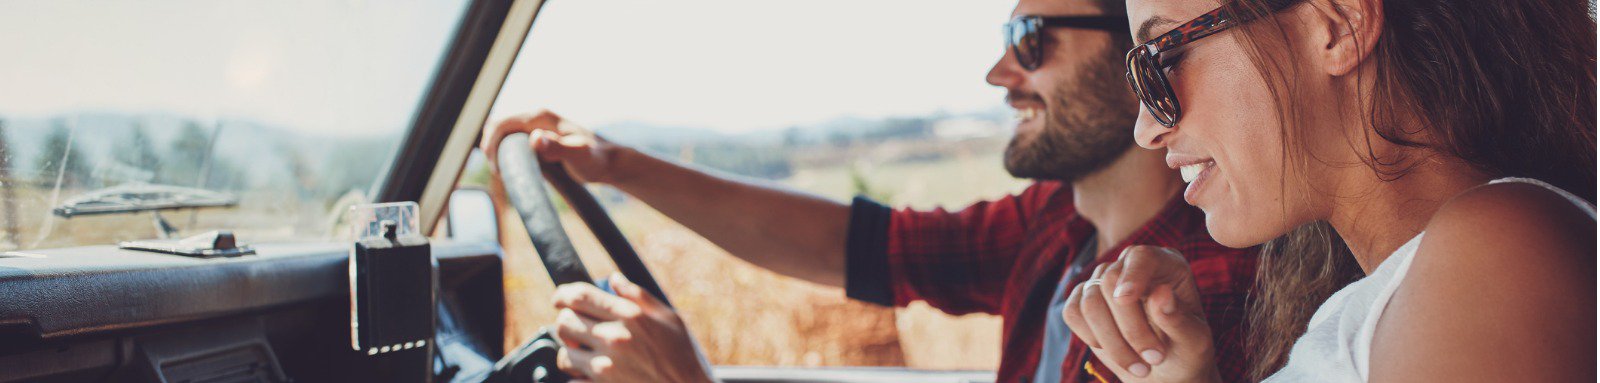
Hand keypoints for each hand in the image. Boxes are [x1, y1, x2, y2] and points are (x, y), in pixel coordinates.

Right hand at [480, 110, 622, 183]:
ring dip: (498, 151)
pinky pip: (513, 141)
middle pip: (498, 126)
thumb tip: (535, 139)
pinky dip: (507, 153)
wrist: (609, 161)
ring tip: (505, 172)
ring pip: (504, 134)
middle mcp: (536, 117)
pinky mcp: (538, 137)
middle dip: (492, 148)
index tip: (497, 168)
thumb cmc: (595, 160)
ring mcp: (536, 126)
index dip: (492, 144)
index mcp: (540, 116)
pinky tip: (515, 169)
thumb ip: (557, 147)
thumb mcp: (578, 156)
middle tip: (500, 172)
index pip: (502, 124)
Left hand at [551, 274, 713, 382]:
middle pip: (564, 322)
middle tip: (574, 329)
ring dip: (569, 353)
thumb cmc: (681, 357)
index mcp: (630, 316)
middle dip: (565, 323)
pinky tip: (590, 376)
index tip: (559, 299)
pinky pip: (572, 381)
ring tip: (583, 354)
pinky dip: (577, 378)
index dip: (562, 295)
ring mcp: (605, 367)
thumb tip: (614, 279)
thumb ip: (638, 296)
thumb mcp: (669, 318)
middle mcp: (614, 339)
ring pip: (563, 355)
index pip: (580, 297)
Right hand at [1062, 246, 1220, 382]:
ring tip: (1140, 367)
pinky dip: (1091, 337)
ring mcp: (1104, 282)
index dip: (1133, 275)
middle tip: (1154, 358)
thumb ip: (1179, 319)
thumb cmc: (1184, 352)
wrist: (1164, 372)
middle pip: (1110, 281)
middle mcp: (1132, 267)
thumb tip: (1161, 293)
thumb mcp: (1194, 341)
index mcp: (1166, 265)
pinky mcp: (1083, 301)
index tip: (1126, 299)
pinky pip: (1073, 313)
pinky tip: (1115, 352)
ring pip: (1090, 302)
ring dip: (1112, 342)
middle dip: (1129, 328)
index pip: (1141, 257)